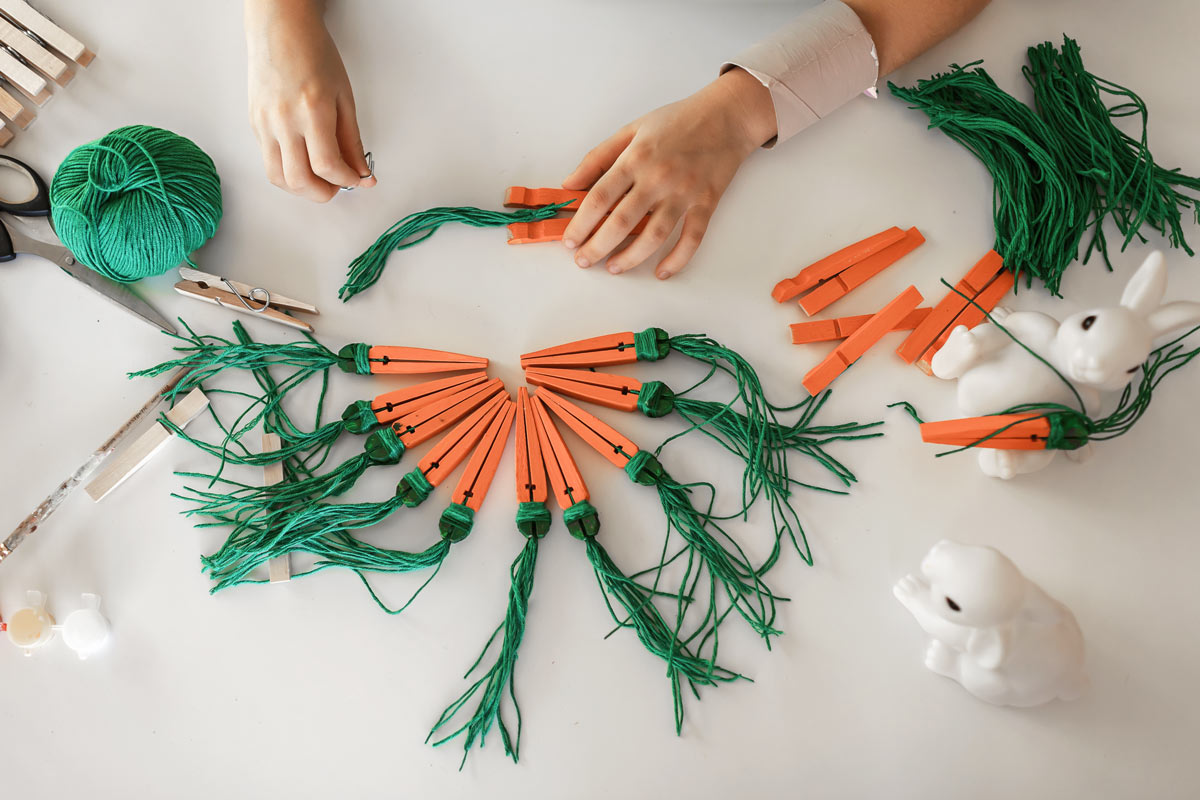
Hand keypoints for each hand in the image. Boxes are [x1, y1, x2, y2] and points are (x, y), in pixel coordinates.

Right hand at [245, 0, 375, 201]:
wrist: (280, 28)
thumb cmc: (313, 53)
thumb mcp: (344, 97)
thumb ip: (352, 140)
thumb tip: (362, 172)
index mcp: (312, 110)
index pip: (327, 166)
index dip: (346, 181)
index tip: (357, 180)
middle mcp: (283, 120)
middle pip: (299, 180)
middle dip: (322, 194)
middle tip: (337, 187)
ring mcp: (264, 123)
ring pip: (278, 177)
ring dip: (301, 189)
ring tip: (319, 181)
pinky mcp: (254, 124)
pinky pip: (269, 161)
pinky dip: (288, 171)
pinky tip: (303, 162)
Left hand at [561, 67, 774, 278]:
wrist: (727, 115)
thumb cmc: (677, 121)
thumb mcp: (631, 129)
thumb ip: (598, 157)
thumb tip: (570, 184)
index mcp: (636, 158)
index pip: (599, 198)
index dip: (581, 224)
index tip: (570, 241)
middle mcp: (658, 177)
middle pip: (622, 222)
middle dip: (597, 247)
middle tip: (584, 261)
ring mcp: (684, 192)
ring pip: (654, 236)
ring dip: (631, 258)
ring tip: (614, 268)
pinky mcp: (707, 202)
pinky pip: (692, 238)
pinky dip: (677, 259)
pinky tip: (662, 271)